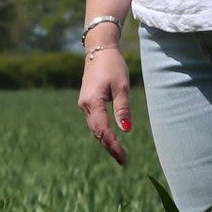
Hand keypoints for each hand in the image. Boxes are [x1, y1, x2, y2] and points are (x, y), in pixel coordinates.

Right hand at [77, 42, 132, 165]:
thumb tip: (126, 130)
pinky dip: (103, 132)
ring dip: (106, 141)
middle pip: (97, 133)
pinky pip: (95, 122)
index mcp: (93, 102)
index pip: (103, 131)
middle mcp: (85, 106)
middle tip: (124, 161)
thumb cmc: (113, 65)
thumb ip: (123, 108)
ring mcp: (84, 104)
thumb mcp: (121, 86)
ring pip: (95, 128)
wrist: (98, 50)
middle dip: (110, 147)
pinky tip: (111, 139)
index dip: (113, 146)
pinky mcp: (87, 102)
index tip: (124, 158)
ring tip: (120, 154)